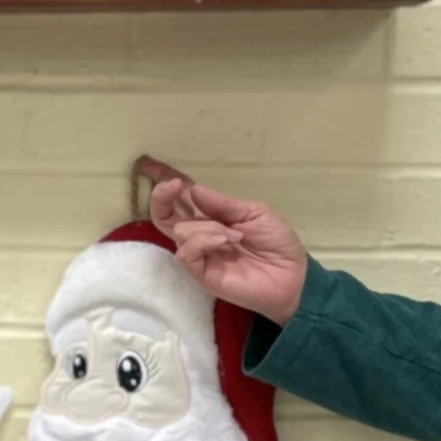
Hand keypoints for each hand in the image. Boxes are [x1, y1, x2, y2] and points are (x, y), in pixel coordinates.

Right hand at [134, 153, 308, 325]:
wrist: (292, 276)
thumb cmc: (277, 243)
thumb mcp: (255, 213)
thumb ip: (223, 204)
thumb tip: (193, 190)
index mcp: (212, 216)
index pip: (183, 197)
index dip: (165, 180)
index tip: (147, 164)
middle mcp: (200, 233)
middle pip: (165, 214)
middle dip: (161, 197)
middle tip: (171, 185)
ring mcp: (199, 254)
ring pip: (179, 230)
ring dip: (207, 227)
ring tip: (235, 236)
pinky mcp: (201, 273)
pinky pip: (186, 253)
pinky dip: (202, 241)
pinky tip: (224, 242)